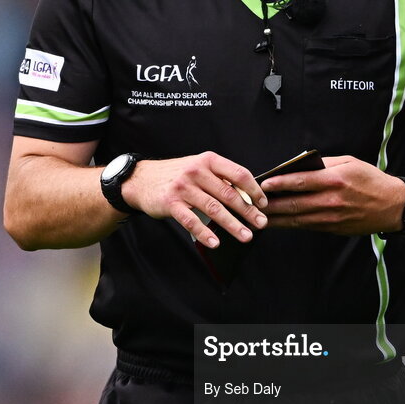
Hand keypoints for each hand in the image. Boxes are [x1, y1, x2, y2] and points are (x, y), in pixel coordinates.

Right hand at [123, 151, 267, 246]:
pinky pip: (191, 220)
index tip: (263, 203)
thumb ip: (220, 178)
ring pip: (214, 208)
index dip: (254, 189)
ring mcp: (183, 187)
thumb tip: (248, 196)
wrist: (141, 179)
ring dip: (232, 224)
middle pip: (229, 193)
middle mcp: (196, 171)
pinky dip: (204, 233)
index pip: (239, 173)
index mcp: (208, 160)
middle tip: (261, 223)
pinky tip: (215, 242)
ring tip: (246, 236)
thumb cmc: (176, 175)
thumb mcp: (199, 167)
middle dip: (248, 211)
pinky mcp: (171, 203)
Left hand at [261, 155, 404, 235]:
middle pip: (294, 203)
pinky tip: (276, 221)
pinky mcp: (332, 228)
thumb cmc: (371, 180)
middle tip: (251, 202)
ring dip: (275, 218)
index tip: (262, 184)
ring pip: (296, 218)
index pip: (300, 181)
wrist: (393, 206)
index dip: (279, 183)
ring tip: (256, 215)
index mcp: (335, 180)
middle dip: (270, 203)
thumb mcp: (349, 162)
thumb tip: (298, 165)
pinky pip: (306, 225)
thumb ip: (323, 164)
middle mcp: (331, 200)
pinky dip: (289, 224)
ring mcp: (331, 217)